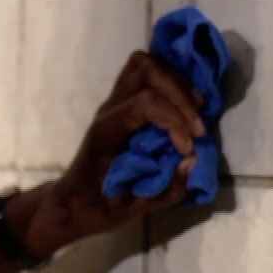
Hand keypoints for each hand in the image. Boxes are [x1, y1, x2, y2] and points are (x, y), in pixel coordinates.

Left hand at [25, 50, 208, 249]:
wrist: (74, 202)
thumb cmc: (100, 205)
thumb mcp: (134, 207)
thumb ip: (167, 188)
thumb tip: (192, 161)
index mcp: (106, 132)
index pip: (144, 104)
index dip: (174, 121)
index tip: (188, 149)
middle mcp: (108, 110)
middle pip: (144, 69)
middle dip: (179, 93)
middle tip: (198, 127)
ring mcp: (114, 103)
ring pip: (144, 65)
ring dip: (177, 84)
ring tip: (196, 112)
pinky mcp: (124, 105)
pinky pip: (148, 77)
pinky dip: (173, 85)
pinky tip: (188, 109)